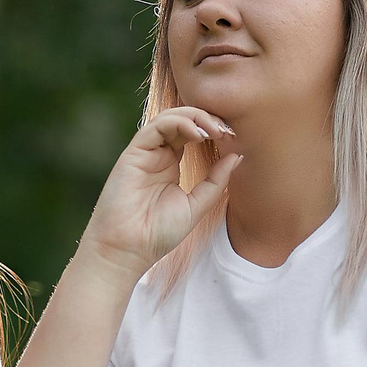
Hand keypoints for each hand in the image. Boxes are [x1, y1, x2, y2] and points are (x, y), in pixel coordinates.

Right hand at [79, 107, 243, 277]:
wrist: (128, 249)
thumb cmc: (158, 234)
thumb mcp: (197, 205)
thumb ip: (216, 181)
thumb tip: (238, 155)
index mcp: (171, 165)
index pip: (193, 134)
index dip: (214, 129)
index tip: (233, 138)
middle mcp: (158, 155)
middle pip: (183, 121)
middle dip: (208, 119)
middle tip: (227, 131)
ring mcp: (145, 153)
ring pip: (170, 118)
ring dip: (196, 117)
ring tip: (215, 130)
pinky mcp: (133, 153)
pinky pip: (156, 126)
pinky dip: (178, 123)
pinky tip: (197, 133)